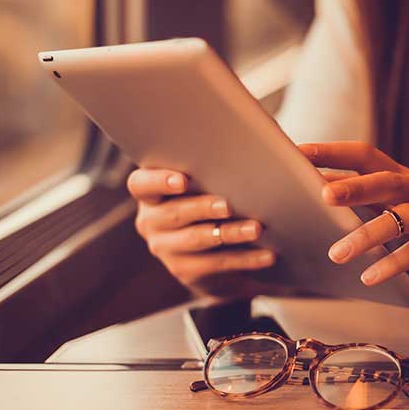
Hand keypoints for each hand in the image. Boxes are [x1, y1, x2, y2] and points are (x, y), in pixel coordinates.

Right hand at [127, 168, 274, 286]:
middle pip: (173, 213)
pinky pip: (216, 265)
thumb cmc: (217, 203)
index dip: (158, 181)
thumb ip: (221, 165)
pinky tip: (267, 255)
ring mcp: (166, 249)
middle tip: (228, 205)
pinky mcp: (185, 272)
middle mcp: (151, 221)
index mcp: (152, 193)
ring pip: (197, 240)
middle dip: (202, 208)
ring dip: (230, 234)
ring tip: (256, 228)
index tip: (182, 180)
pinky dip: (245, 259)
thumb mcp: (214, 183)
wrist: (216, 255)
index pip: (140, 183)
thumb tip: (262, 138)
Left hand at [301, 141, 408, 288]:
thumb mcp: (400, 206)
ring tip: (338, 254)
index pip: (366, 155)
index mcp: (403, 178)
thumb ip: (367, 200)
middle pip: (387, 180)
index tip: (298, 152)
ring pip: (405, 218)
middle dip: (354, 186)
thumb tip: (317, 194)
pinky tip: (370, 276)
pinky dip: (394, 264)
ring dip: (369, 234)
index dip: (334, 152)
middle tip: (322, 195)